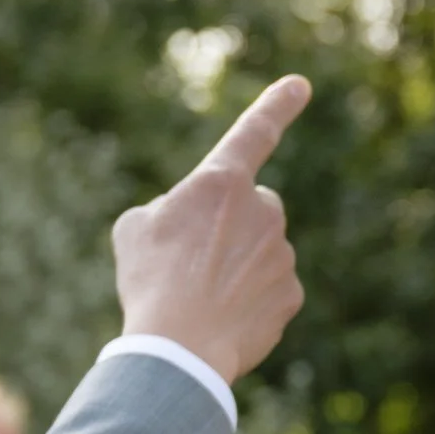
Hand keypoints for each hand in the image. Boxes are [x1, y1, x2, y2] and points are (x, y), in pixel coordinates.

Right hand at [112, 75, 308, 382]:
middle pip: (254, 207)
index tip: (300, 84)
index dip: (277, 105)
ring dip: (235, 268)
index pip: (254, 133)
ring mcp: (282, 254)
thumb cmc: (148, 282)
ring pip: (262, 252)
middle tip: (192, 262)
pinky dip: (249, 304)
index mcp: (220, 184)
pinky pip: (270, 292)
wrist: (178, 349)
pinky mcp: (291, 295)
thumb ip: (167, 210)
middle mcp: (262, 210)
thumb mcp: (133, 229)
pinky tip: (220, 321)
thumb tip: (188, 224)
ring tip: (197, 299)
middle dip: (233, 225)